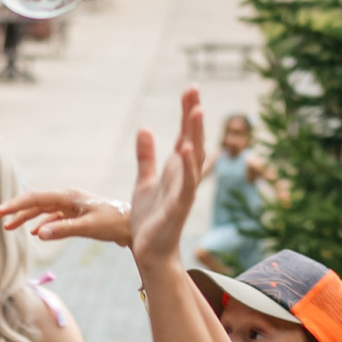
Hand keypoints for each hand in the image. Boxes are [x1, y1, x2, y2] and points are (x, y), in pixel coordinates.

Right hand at [0, 188, 130, 244]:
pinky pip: (54, 218)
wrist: (136, 225)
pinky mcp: (78, 215)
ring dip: (26, 218)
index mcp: (69, 197)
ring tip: (8, 227)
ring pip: (43, 210)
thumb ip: (62, 230)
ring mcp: (73, 206)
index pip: (35, 199)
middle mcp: (68, 198)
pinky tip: (35, 232)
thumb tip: (36, 233)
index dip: (13, 206)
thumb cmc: (115, 223)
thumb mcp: (89, 227)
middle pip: (35, 202)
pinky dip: (42, 223)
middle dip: (15, 210)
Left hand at [128, 88, 204, 267]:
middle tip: (194, 89)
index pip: (184, 134)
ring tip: (196, 110)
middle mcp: (184, 176)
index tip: (190, 89)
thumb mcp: (144, 182)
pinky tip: (185, 149)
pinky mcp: (178, 207)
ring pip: (192, 157)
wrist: (151, 252)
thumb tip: (144, 128)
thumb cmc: (150, 220)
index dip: (187, 113)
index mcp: (176, 170)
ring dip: (195, 134)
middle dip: (193, 115)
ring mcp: (184, 191)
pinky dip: (187, 167)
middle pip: (192, 139)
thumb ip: (146, 157)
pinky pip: (186, 184)